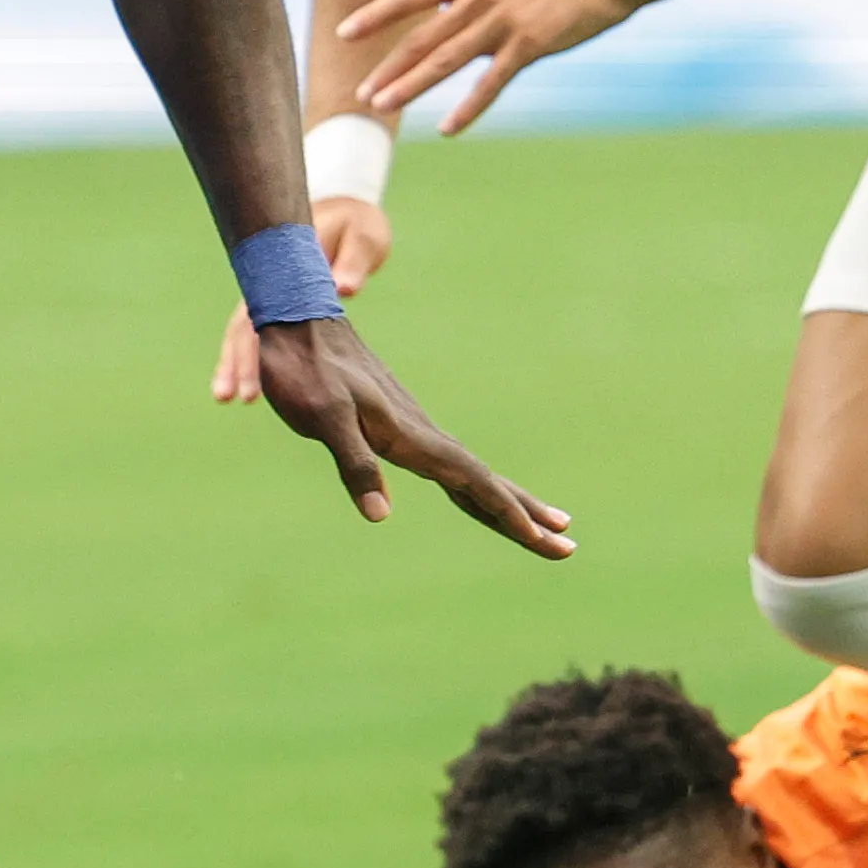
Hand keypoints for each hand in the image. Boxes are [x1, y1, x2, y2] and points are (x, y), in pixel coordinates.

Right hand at [208, 194, 386, 401]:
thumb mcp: (363, 237)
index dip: (251, 346)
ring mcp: (274, 295)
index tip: (249, 372)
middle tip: (227, 395)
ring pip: (248, 333)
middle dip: (236, 362)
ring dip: (237, 363)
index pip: (261, 311)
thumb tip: (344, 289)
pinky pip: (264, 335)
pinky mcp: (284, 306)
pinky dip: (256, 358)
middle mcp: (272, 284)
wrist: (348, 214)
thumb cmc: (356, 225)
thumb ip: (353, 262)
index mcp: (286, 268)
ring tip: (225, 397)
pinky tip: (254, 385)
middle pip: (245, 327)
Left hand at [241, 309, 568, 556]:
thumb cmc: (307, 369)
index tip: (544, 539)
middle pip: (487, 484)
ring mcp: (415, 431)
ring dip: (510, 504)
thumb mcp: (324, 417)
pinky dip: (476, 487)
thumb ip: (354, 463)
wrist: (299, 320)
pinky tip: (478, 493)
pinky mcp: (399, 427)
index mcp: (413, 438)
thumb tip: (380, 515)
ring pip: (473, 476)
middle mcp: (423, 436)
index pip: (474, 482)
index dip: (508, 512)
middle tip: (568, 548)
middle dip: (527, 518)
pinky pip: (451, 467)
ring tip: (548, 526)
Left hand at [337, 0, 644, 135]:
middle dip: (388, 66)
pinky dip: (468, 107)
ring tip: (384, 106)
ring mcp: (502, 20)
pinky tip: (447, 129)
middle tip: (361, 93)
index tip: (344, 32)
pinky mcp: (530, 43)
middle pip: (422, 36)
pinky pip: (492, 82)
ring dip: (412, 86)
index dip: (374, 14)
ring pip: (446, 60)